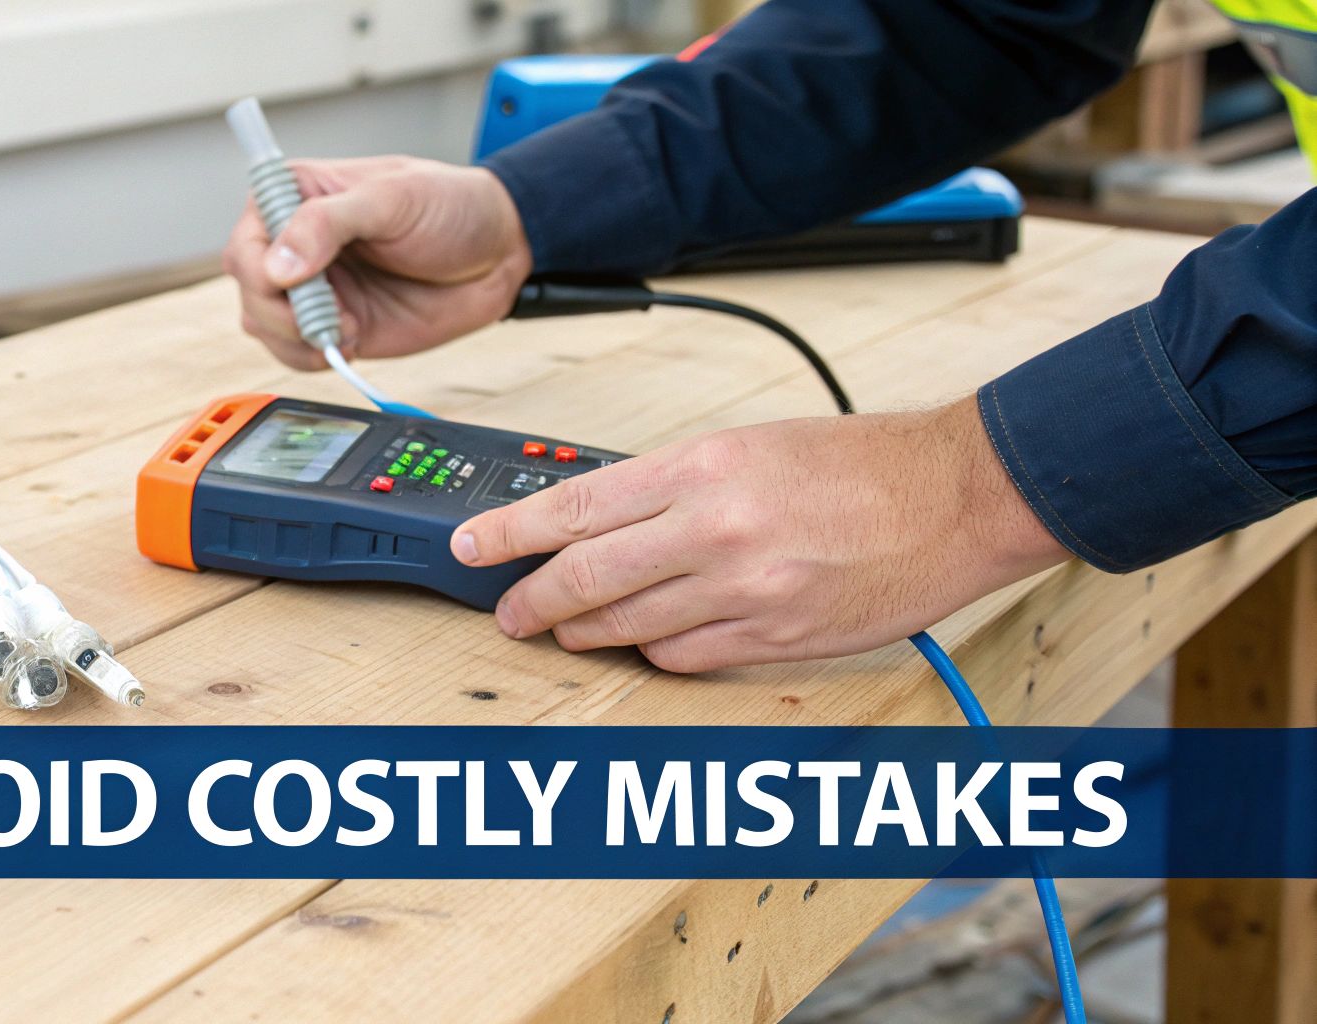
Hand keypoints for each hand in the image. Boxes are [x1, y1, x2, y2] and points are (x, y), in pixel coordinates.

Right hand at [221, 156, 532, 369]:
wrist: (497, 254)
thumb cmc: (449, 206)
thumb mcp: (391, 198)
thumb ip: (329, 224)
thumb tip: (278, 264)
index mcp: (295, 197)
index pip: (247, 237)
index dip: (261, 267)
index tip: (293, 282)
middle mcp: (295, 244)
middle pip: (250, 288)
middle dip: (282, 312)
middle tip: (331, 315)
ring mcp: (314, 289)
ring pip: (264, 326)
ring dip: (298, 338)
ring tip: (350, 325)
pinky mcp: (335, 326)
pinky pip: (297, 353)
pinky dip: (315, 356)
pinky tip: (353, 338)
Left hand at [449, 399, 1069, 672]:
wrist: (954, 499)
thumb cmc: (861, 464)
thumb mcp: (748, 443)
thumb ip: (671, 482)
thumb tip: (601, 515)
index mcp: (703, 467)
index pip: (574, 506)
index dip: (510, 533)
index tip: (473, 547)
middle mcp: (715, 530)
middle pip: (588, 578)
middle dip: (533, 599)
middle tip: (508, 609)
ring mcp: (745, 591)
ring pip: (630, 627)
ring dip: (586, 631)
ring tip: (565, 628)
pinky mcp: (775, 637)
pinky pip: (686, 658)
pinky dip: (654, 653)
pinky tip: (645, 642)